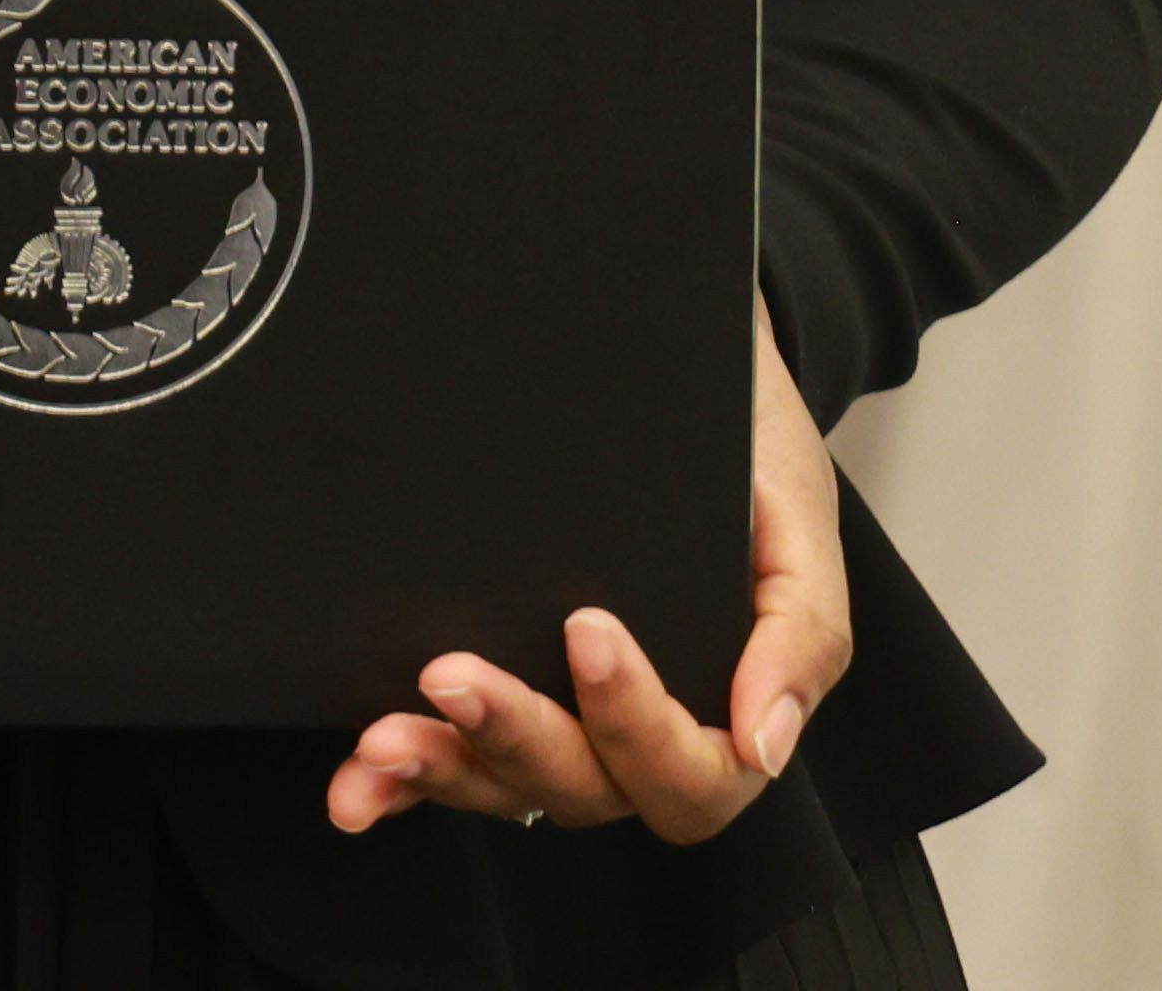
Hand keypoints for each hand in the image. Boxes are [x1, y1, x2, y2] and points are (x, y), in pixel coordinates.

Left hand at [327, 297, 850, 846]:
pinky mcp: (505, 689)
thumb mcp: (796, 521)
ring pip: (511, 787)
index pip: (688, 773)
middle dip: (514, 741)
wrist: (695, 372)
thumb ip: (801, 633)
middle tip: (451, 674)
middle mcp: (638, 732)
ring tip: (383, 740)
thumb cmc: (751, 454)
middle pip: (586, 789)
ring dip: (444, 770)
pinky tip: (361, 779)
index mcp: (726, 711)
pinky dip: (404, 781)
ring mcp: (567, 722)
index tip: (588, 628)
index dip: (637, 724)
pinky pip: (458, 759)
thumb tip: (764, 745)